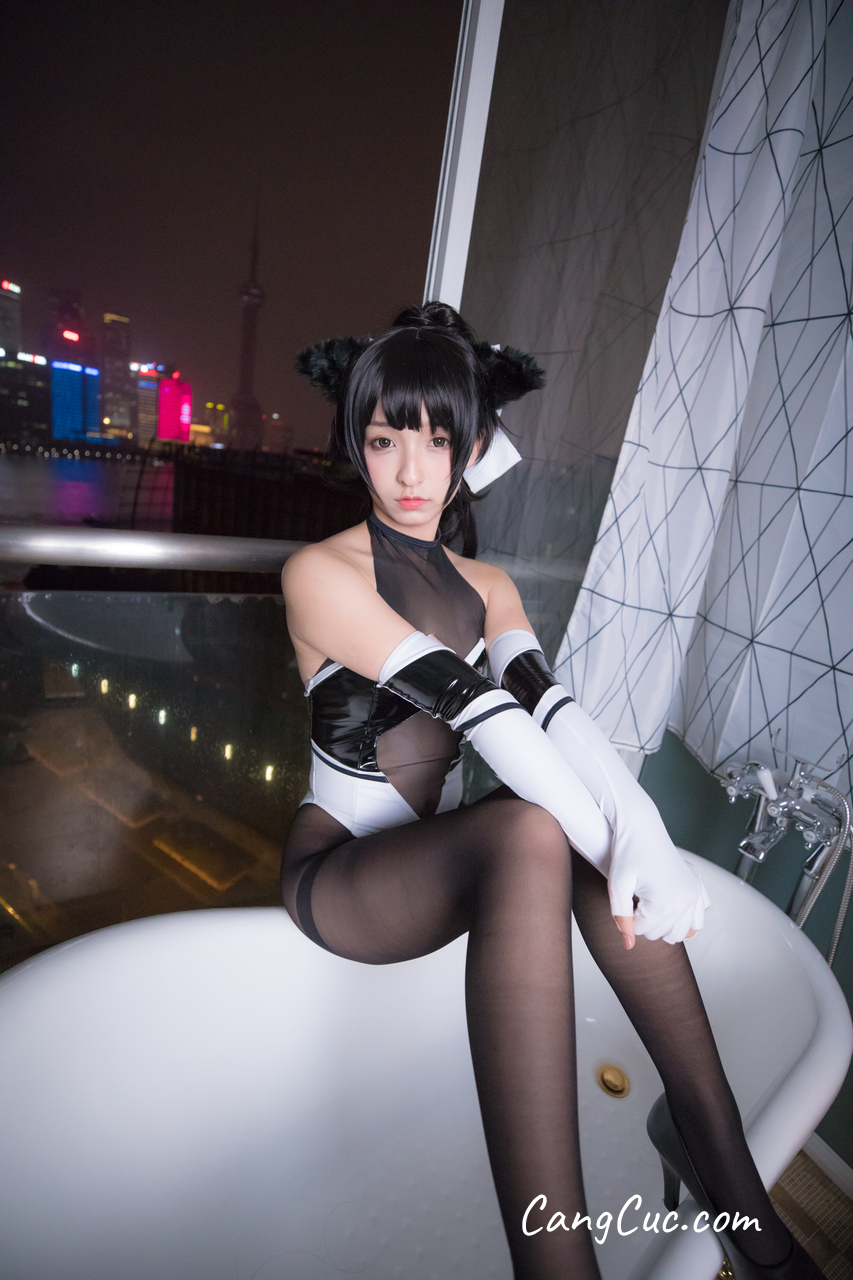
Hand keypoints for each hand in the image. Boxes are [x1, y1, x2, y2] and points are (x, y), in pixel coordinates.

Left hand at [607, 816, 709, 944]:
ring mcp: (695, 894)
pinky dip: (686, 918)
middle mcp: (685, 901)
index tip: (626, 899)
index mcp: (665, 902)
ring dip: (665, 924)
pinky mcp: (698, 887)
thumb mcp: (617, 886)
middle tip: (636, 899)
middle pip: (660, 933)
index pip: (642, 932)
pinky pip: (698, 918)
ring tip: (650, 904)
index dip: (628, 918)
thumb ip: (621, 916)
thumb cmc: (628, 852)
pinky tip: (671, 906)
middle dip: (644, 921)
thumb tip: (628, 945)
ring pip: (681, 932)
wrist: (643, 828)